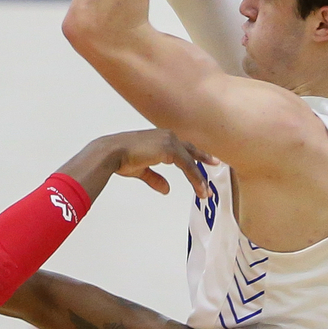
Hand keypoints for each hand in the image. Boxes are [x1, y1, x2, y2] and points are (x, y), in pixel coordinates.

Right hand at [104, 129, 218, 198]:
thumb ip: (155, 178)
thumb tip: (167, 189)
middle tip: (216, 165)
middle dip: (204, 159)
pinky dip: (195, 178)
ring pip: (191, 161)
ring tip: (205, 192)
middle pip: (190, 150)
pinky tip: (199, 189)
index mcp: (161, 138)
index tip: (206, 160)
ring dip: (199, 177)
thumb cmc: (121, 158)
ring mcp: (170, 141)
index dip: (195, 155)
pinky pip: (188, 166)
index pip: (182, 147)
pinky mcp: (170, 149)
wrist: (111, 153)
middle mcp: (167, 137)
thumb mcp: (141, 170)